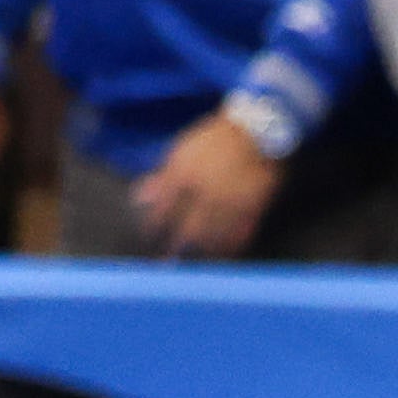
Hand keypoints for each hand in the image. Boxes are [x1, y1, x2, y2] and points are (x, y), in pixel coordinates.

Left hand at [130, 114, 284, 258]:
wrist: (256, 132)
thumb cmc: (214, 139)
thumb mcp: (181, 152)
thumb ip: (162, 178)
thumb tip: (140, 199)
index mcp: (185, 176)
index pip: (164, 210)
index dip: (155, 226)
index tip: (150, 236)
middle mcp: (207, 194)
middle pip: (189, 230)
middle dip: (177, 249)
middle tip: (168, 264)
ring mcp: (232, 203)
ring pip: (215, 236)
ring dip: (204, 253)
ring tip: (196, 265)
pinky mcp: (253, 207)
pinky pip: (241, 233)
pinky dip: (233, 246)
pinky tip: (225, 254)